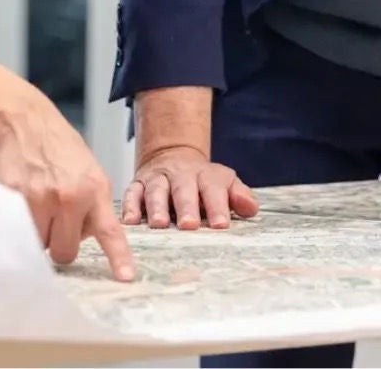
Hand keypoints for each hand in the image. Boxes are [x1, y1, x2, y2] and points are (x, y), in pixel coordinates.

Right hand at [0, 103, 135, 280]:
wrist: (27, 124)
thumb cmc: (62, 150)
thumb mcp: (92, 172)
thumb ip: (94, 206)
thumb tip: (89, 239)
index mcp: (94, 190)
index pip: (110, 232)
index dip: (118, 257)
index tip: (126, 278)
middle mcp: (69, 197)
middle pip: (66, 252)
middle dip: (62, 243)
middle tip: (58, 221)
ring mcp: (39, 199)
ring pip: (41, 245)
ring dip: (41, 234)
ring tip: (41, 206)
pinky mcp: (14, 199)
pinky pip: (20, 231)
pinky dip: (23, 224)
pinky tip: (26, 199)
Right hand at [122, 145, 258, 229]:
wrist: (173, 156)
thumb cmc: (203, 182)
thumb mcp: (224, 183)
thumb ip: (239, 195)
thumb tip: (250, 208)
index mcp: (206, 176)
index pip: (213, 189)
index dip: (217, 206)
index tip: (220, 225)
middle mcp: (180, 175)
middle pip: (183, 189)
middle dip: (186, 207)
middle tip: (189, 226)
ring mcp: (157, 179)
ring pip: (156, 190)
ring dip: (157, 207)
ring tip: (159, 224)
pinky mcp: (137, 184)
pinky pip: (132, 193)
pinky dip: (130, 206)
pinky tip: (130, 221)